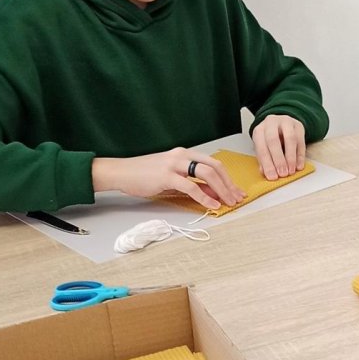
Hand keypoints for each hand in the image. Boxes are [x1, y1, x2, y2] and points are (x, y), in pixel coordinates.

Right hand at [91, 149, 244, 210]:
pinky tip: (212, 205)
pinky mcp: (166, 176)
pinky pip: (191, 186)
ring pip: (207, 174)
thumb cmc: (144, 175)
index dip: (228, 178)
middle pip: (215, 167)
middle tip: (237, 198)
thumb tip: (212, 193)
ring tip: (228, 203)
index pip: (213, 163)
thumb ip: (192, 183)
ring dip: (221, 190)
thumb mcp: (172, 178)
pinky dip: (205, 197)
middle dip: (229, 184)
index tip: (236, 191)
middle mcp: (182, 155)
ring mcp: (174, 164)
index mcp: (185, 154)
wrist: (121, 172)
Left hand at [252, 115, 305, 179]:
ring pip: (290, 139)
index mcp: (259, 130)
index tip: (272, 176)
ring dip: (291, 157)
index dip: (267, 163)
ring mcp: (285, 122)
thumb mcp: (264, 147)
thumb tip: (265, 172)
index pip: (261, 147)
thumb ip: (264, 159)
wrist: (282, 124)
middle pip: (273, 140)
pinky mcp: (298, 125)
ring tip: (291, 170)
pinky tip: (299, 165)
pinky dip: (300, 156)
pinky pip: (301, 141)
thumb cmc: (271, 138)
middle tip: (282, 173)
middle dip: (279, 160)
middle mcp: (271, 123)